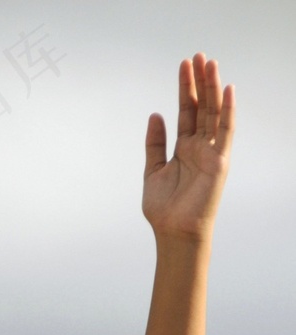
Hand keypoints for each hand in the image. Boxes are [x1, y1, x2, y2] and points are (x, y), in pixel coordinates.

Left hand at [143, 54, 234, 240]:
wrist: (174, 231)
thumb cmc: (163, 209)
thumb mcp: (152, 171)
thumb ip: (155, 144)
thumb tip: (155, 114)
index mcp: (184, 149)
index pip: (187, 112)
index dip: (186, 89)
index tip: (184, 66)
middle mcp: (200, 147)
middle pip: (202, 107)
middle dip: (199, 82)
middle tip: (197, 56)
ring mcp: (211, 153)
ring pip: (214, 114)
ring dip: (213, 88)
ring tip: (209, 63)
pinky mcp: (220, 161)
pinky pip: (226, 131)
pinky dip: (228, 111)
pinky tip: (227, 89)